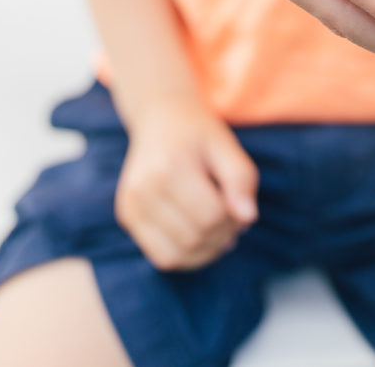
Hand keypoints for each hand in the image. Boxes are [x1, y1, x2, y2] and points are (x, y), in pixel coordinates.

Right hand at [114, 96, 258, 270]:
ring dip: (206, 250)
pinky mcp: (126, 217)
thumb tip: (248, 218)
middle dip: (222, 235)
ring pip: (178, 256)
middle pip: (195, 238)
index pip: (211, 215)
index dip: (234, 218)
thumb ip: (241, 179)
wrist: (159, 116)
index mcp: (169, 165)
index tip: (239, 203)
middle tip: (231, 216)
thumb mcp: (225, 144)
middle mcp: (144, 187)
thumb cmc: (197, 133)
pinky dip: (186, 256)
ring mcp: (130, 204)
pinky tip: (198, 236)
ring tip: (216, 229)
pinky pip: (162, 257)